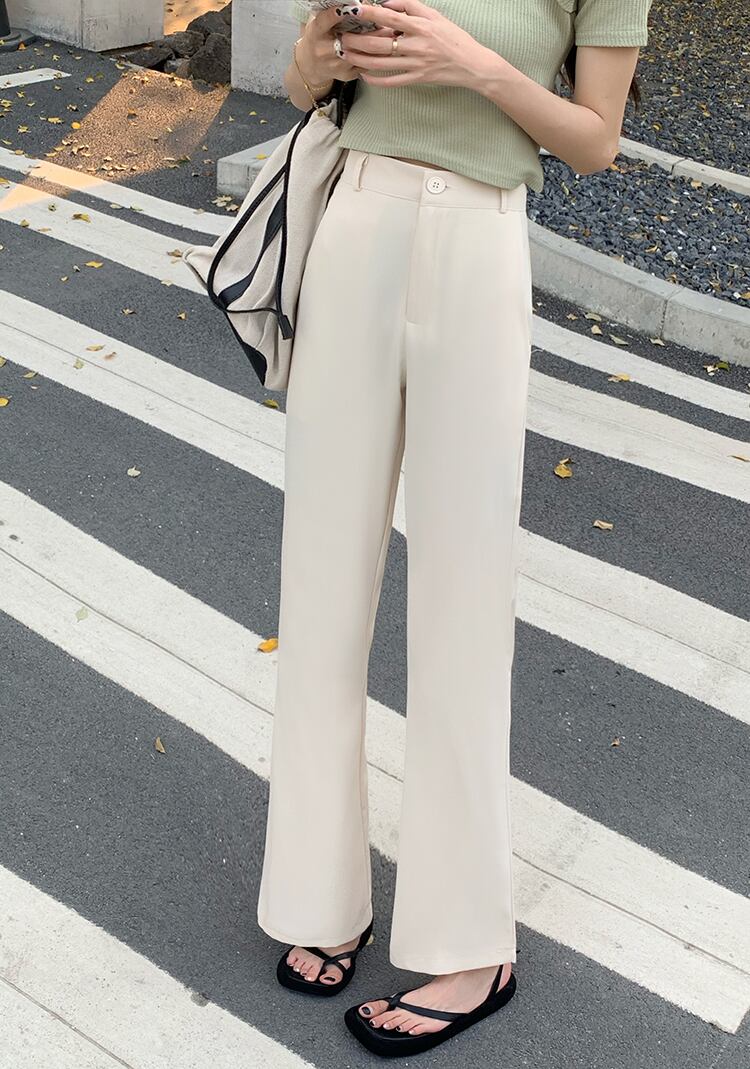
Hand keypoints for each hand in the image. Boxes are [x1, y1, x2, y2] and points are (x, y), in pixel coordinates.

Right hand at [296, 5, 395, 84]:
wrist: (311, 66)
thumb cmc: (318, 38)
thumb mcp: (319, 22)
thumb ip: (331, 12)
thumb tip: (354, 2)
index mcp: (316, 34)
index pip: (324, 22)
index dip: (335, 15)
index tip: (349, 8)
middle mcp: (324, 51)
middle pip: (348, 40)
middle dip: (368, 31)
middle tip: (384, 23)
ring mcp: (335, 65)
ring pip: (360, 54)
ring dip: (378, 45)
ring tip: (391, 34)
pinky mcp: (345, 75)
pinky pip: (365, 65)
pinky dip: (377, 57)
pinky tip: (386, 49)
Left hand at [337, 0, 490, 88]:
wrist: (472, 65)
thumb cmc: (454, 38)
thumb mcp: (436, 16)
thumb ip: (411, 7)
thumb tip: (388, 4)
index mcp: (421, 27)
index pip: (390, 18)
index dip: (371, 14)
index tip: (355, 9)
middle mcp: (416, 46)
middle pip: (380, 44)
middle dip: (357, 41)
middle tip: (342, 37)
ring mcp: (416, 65)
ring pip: (382, 63)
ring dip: (361, 60)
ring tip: (346, 55)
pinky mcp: (417, 79)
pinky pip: (392, 81)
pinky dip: (376, 80)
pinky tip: (363, 75)